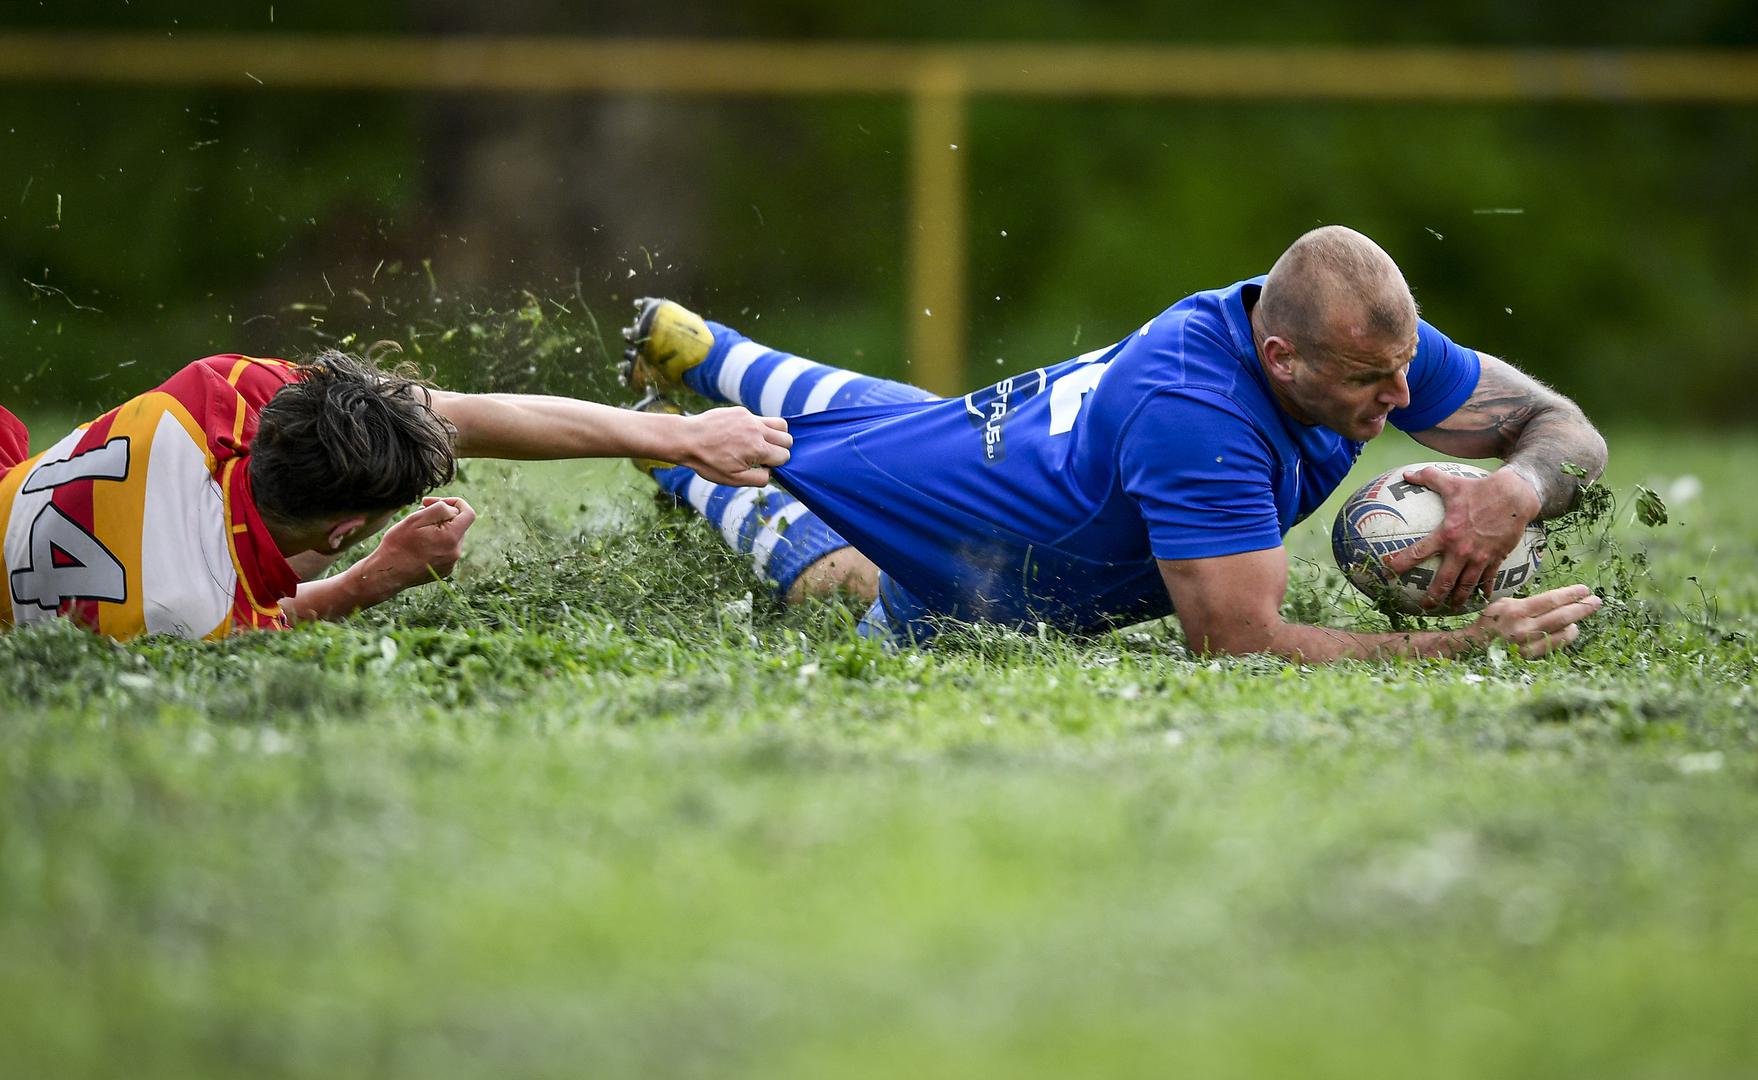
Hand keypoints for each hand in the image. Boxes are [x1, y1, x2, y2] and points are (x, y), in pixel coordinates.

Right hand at [365, 496, 476, 594]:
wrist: (388, 574)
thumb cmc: (398, 544)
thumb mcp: (416, 519)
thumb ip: (439, 509)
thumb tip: (452, 509)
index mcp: (451, 538)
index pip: (468, 513)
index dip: (454, 502)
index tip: (433, 502)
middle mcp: (456, 552)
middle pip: (458, 525)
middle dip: (442, 516)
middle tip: (419, 513)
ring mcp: (451, 563)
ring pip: (451, 537)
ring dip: (438, 529)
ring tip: (417, 532)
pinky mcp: (445, 570)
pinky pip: (446, 550)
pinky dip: (436, 543)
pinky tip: (419, 546)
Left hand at [676, 407, 792, 486]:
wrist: (687, 439)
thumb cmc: (709, 462)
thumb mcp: (733, 479)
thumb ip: (758, 479)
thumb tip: (771, 473)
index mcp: (758, 449)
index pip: (785, 455)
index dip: (776, 464)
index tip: (762, 466)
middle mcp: (758, 430)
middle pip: (787, 438)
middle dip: (780, 449)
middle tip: (764, 455)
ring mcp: (750, 418)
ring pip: (779, 423)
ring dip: (776, 435)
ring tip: (762, 443)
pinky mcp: (741, 411)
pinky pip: (759, 418)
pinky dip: (758, 427)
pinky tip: (742, 435)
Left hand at [1383, 466, 1540, 610]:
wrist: (1516, 496)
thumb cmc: (1480, 489)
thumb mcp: (1451, 483)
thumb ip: (1428, 478)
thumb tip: (1407, 473)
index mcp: (1447, 534)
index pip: (1418, 552)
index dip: (1401, 562)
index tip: (1388, 570)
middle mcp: (1462, 550)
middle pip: (1443, 581)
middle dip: (1432, 596)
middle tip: (1424, 607)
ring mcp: (1480, 557)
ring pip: (1466, 586)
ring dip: (1457, 599)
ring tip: (1450, 608)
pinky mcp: (1496, 559)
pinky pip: (1489, 580)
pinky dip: (1484, 591)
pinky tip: (1482, 600)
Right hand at [1469, 583, 1602, 657]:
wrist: (1472, 647)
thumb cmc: (1489, 622)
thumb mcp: (1503, 604)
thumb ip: (1527, 603)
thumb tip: (1554, 601)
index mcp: (1516, 610)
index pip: (1551, 600)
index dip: (1571, 594)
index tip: (1585, 589)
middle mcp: (1523, 627)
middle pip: (1561, 616)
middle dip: (1582, 607)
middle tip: (1596, 601)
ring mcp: (1528, 644)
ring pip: (1562, 633)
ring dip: (1576, 622)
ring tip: (1583, 615)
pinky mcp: (1529, 657)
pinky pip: (1555, 646)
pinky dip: (1566, 637)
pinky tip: (1571, 630)